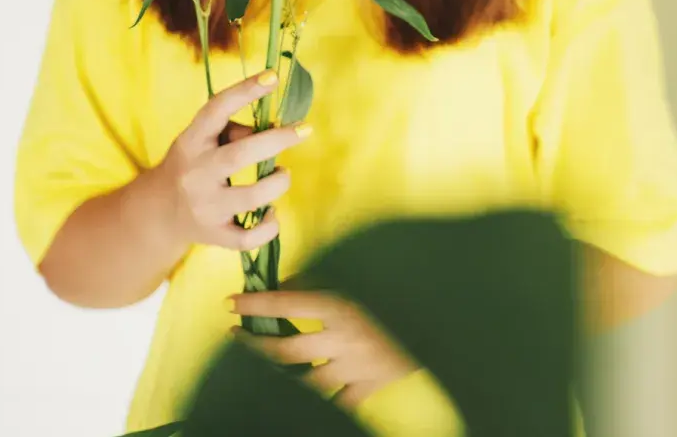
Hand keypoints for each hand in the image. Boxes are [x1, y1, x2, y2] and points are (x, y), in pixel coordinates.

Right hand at [153, 70, 307, 250]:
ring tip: (282, 174)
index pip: (216, 110)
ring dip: (278, 183)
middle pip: (240, 155)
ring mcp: (204, 207)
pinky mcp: (214, 235)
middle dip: (277, 140)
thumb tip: (277, 127)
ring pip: (252, 197)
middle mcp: (195, 174)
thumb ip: (236, 130)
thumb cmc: (196, 164)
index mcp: (191, 141)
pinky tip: (271, 213)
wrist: (159, 212)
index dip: (245, 91)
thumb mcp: (205, 140)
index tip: (273, 76)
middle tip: (303, 129)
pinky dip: (269, 226)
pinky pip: (248, 238)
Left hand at [231, 290, 415, 408]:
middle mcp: (343, 340)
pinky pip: (335, 402)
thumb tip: (286, 285)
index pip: (286, 305)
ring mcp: (354, 369)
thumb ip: (323, 279)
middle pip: (283, 351)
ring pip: (301, 381)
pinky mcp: (368, 387)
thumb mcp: (362, 275)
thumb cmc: (401, 289)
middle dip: (253, 345)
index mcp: (342, 306)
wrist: (444, 318)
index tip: (231, 302)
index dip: (255, 304)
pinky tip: (299, 396)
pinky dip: (318, 400)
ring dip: (277, 374)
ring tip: (260, 366)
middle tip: (235, 335)